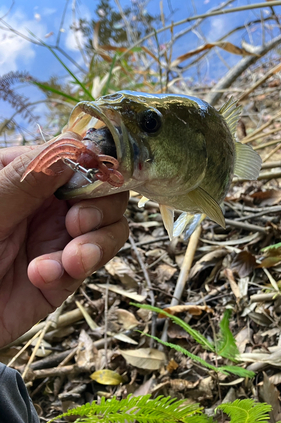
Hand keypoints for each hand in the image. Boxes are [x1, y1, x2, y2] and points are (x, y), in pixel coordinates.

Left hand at [0, 138, 128, 346]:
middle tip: (77, 224)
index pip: (76, 158)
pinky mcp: (68, 273)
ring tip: (71, 261)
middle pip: (105, 191)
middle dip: (100, 208)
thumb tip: (75, 146)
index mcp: (26, 176)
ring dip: (97, 243)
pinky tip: (42, 276)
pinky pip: (95, 261)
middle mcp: (49, 204)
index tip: (92, 181)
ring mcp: (60, 237)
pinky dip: (78, 268)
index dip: (92, 168)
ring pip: (111, 227)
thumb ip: (26, 178)